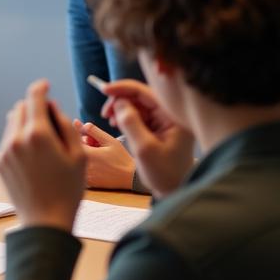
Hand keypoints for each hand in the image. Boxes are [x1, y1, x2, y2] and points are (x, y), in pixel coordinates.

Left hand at [0, 79, 85, 230]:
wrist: (46, 222)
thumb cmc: (68, 190)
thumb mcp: (79, 155)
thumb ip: (65, 125)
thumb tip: (51, 107)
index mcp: (39, 134)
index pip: (34, 98)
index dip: (40, 87)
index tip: (44, 84)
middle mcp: (17, 138)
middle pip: (20, 108)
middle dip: (33, 107)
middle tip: (49, 119)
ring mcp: (5, 151)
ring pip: (12, 123)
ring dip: (25, 122)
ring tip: (43, 139)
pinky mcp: (0, 163)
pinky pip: (7, 140)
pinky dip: (18, 138)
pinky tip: (33, 154)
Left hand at [73, 119, 135, 190]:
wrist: (131, 178)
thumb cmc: (121, 158)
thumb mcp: (109, 140)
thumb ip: (93, 131)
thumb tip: (76, 123)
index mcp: (87, 154)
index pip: (74, 140)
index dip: (82, 136)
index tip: (89, 136)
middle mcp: (83, 167)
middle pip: (76, 151)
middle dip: (84, 145)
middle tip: (97, 146)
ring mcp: (85, 177)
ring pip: (79, 161)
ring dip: (86, 156)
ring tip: (100, 156)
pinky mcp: (88, 184)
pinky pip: (83, 171)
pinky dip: (88, 166)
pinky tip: (99, 166)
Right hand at [101, 79, 193, 197]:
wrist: (175, 190)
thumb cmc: (164, 173)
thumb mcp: (144, 149)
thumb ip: (131, 124)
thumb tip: (119, 103)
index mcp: (173, 117)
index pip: (146, 92)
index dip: (124, 88)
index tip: (104, 90)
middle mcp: (171, 115)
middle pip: (141, 96)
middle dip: (120, 100)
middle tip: (105, 113)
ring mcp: (165, 121)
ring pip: (138, 105)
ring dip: (121, 109)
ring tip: (110, 121)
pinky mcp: (159, 127)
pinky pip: (140, 115)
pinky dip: (126, 117)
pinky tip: (118, 125)